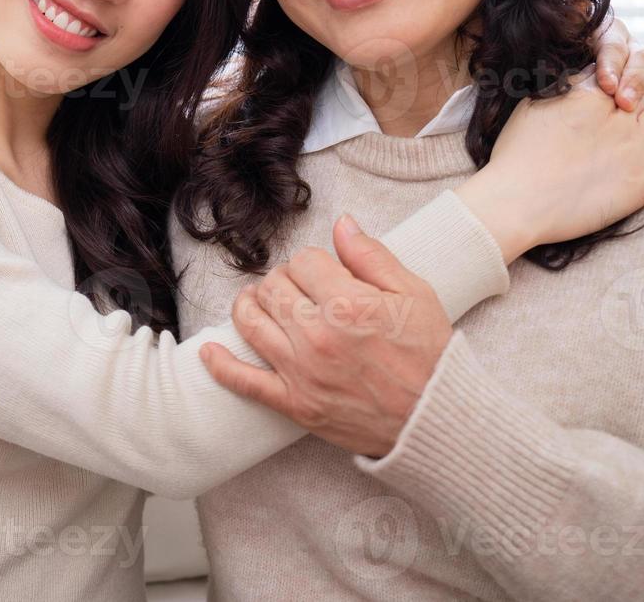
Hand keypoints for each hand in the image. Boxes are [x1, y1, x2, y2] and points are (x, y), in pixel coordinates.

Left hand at [199, 214, 451, 457]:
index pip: (305, 261)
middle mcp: (318, 335)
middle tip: (301, 288)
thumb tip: (341, 223)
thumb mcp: (414, 294)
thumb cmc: (429, 355)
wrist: (434, 419)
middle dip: (285, 279)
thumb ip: (372, 256)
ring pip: (251, 321)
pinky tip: (210, 350)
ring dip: (250, 305)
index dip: (314, 262)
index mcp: (348, 304)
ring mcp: (302, 372)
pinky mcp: (294, 404)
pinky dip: (221, 365)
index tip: (326, 272)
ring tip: (262, 302)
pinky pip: (244, 382)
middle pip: (274, 286)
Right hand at [456, 68, 643, 263]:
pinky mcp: (642, 179)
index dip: (636, 70)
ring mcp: (632, 146)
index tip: (643, 73)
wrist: (517, 200)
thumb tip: (577, 77)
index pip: (623, 72)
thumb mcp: (532, 107)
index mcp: (588, 95)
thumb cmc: (513, 159)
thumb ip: (560, 90)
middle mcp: (616, 115)